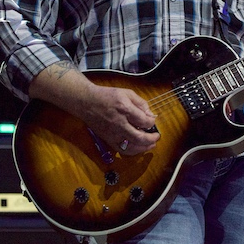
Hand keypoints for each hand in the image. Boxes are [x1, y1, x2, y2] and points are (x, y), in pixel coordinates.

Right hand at [29, 63, 159, 155]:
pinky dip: (132, 151)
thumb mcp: (126, 93)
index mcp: (125, 109)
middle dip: (152, 139)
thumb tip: (151, 115)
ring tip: (151, 145)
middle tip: (157, 137)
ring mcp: (113, 134)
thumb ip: (141, 103)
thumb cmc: (107, 96)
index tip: (152, 120)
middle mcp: (119, 124)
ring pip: (131, 147)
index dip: (152, 122)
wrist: (87, 102)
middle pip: (139, 138)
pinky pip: (122, 150)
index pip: (144, 121)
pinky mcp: (108, 139)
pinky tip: (138, 148)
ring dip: (144, 148)